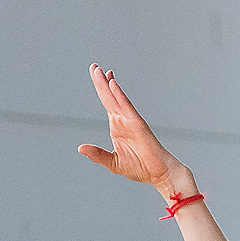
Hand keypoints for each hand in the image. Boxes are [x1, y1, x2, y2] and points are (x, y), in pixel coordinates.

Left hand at [79, 65, 183, 192]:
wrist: (158, 174)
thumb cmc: (139, 167)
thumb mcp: (112, 162)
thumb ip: (97, 154)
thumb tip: (81, 148)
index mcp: (116, 126)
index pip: (106, 103)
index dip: (100, 89)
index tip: (96, 74)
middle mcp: (123, 120)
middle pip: (108, 96)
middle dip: (100, 81)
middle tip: (93, 66)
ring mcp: (130, 120)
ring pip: (116, 98)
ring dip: (108, 84)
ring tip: (100, 70)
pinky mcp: (138, 124)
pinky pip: (127, 107)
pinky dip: (119, 95)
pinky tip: (113, 84)